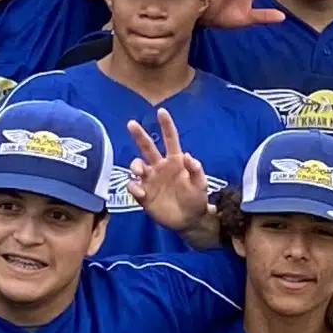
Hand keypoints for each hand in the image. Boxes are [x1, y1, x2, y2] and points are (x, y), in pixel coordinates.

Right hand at [126, 112, 211, 230]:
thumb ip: (196, 171)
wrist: (189, 220)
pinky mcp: (144, 195)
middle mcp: (160, 167)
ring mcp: (150, 180)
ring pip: (137, 166)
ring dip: (135, 165)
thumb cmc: (197, 199)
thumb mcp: (201, 185)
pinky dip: (133, 187)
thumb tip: (188, 156)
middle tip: (131, 123)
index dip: (166, 125)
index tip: (161, 111)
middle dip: (139, 135)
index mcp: (175, 161)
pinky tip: (140, 192)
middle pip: (148, 148)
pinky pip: (133, 187)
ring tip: (139, 171)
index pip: (170, 140)